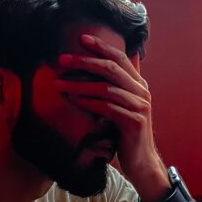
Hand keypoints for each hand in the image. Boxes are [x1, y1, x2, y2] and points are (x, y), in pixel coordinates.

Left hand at [56, 34, 169, 199]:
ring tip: (59, 83)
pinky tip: (73, 99)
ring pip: (106, 88)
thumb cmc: (127, 133)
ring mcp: (139, 106)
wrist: (142, 162)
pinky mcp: (133, 122)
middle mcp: (141, 92)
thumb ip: (116, 87)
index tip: (81, 38)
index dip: (101, 46)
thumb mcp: (122, 106)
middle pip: (111, 68)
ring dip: (80, 84)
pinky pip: (107, 107)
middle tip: (62, 59)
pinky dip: (88, 102)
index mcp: (139, 84)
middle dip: (85, 61)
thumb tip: (103, 69)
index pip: (120, 57)